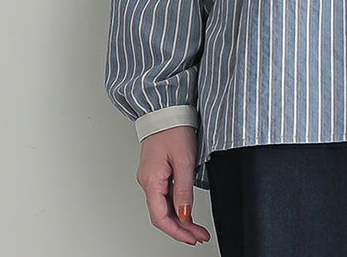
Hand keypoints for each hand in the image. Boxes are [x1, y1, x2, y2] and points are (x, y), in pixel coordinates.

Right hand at [135, 126, 211, 245]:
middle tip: (199, 236)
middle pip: (162, 214)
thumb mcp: (184, 160)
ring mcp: (151, 176)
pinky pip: (165, 194)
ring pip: (164, 205)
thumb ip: (184, 189)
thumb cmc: (174, 128)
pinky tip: (187, 210)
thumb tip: (184, 214)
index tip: (192, 238)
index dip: (177, 231)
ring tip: (197, 227)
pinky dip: (177, 205)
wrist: (167, 108)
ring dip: (180, 218)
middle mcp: (147, 181)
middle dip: (181, 228)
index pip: (160, 217)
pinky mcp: (157, 170)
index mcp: (151, 180)